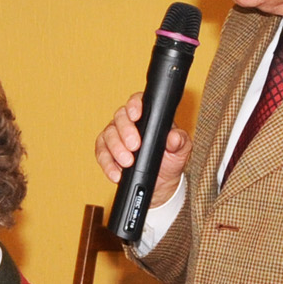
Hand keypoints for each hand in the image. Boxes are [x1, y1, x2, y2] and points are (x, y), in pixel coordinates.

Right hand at [94, 92, 191, 209]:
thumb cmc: (170, 159)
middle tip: (134, 146)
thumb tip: (173, 138)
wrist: (162, 181)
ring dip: (116, 149)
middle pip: (119, 117)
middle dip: (125, 131)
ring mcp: (115, 136)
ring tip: (128, 162)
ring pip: (108, 135)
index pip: (137, 101)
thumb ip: (179, 141)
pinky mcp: (106, 152)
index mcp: (147, 115)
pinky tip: (117, 173)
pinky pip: (101, 154)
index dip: (134, 105)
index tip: (136, 115)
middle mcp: (128, 123)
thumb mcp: (181, 150)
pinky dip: (108, 165)